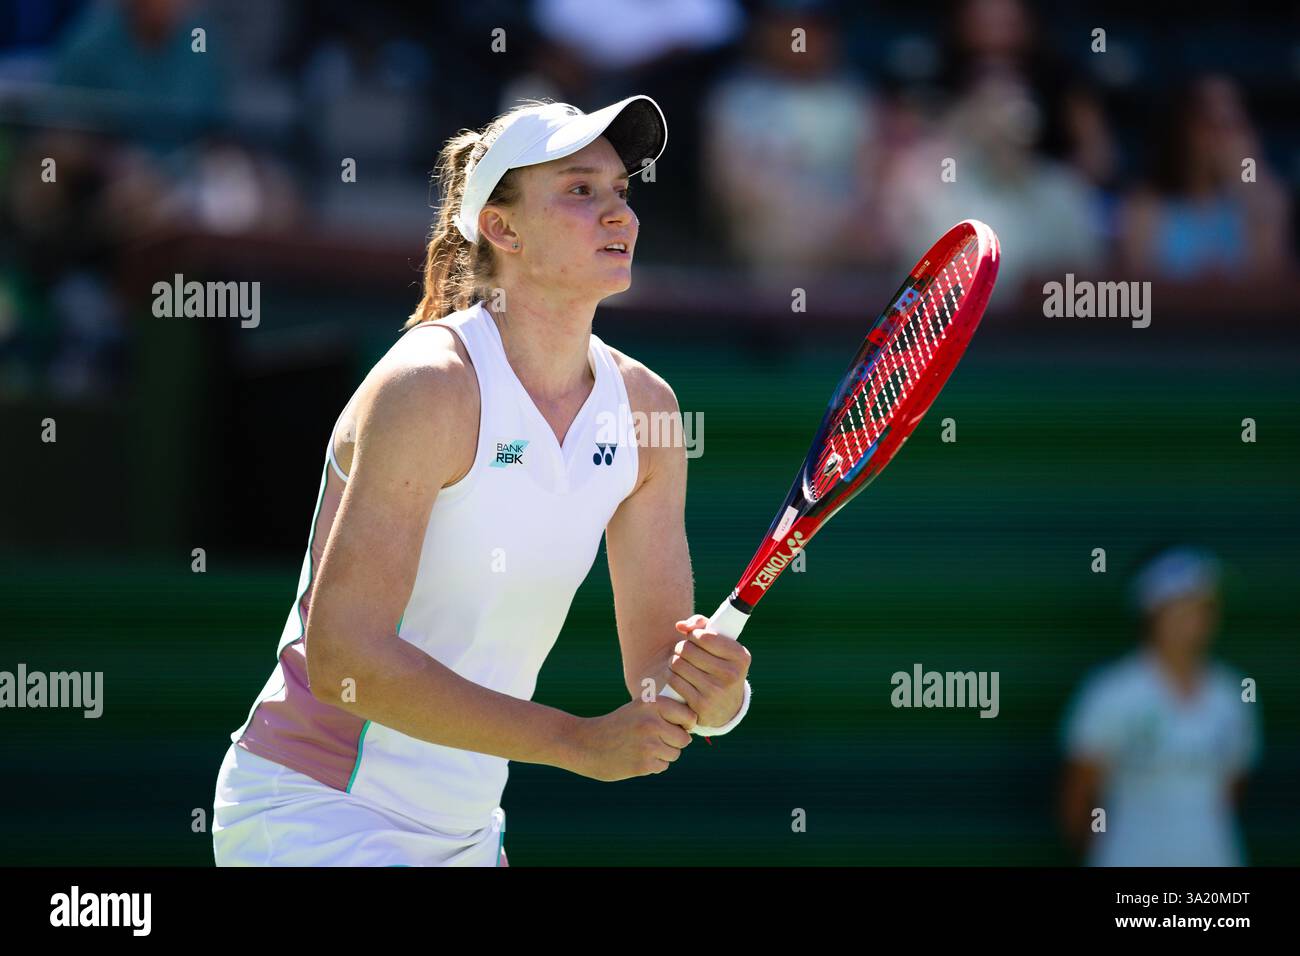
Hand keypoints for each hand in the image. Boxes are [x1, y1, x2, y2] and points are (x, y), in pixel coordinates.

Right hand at [566, 697, 695, 781]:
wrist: (586, 744)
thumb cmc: (617, 725)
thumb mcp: (638, 708)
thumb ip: (664, 711)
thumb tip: (695, 723)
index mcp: (652, 704)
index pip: (689, 716)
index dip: (686, 724)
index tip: (677, 726)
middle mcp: (652, 722)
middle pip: (684, 739)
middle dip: (673, 742)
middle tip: (654, 740)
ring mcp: (648, 744)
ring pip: (675, 754)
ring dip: (663, 754)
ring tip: (642, 748)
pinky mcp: (644, 764)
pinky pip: (663, 766)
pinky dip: (653, 765)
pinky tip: (636, 757)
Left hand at [668, 613, 751, 728]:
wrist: (727, 707)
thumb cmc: (721, 666)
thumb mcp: (722, 645)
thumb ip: (702, 625)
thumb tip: (680, 626)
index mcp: (740, 656)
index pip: (705, 636)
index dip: (693, 634)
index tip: (693, 638)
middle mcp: (731, 674)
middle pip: (688, 649)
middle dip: (681, 647)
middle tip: (684, 651)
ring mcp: (716, 691)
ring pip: (678, 664)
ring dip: (674, 660)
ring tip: (679, 662)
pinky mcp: (701, 704)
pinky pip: (674, 680)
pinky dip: (671, 675)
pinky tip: (676, 675)